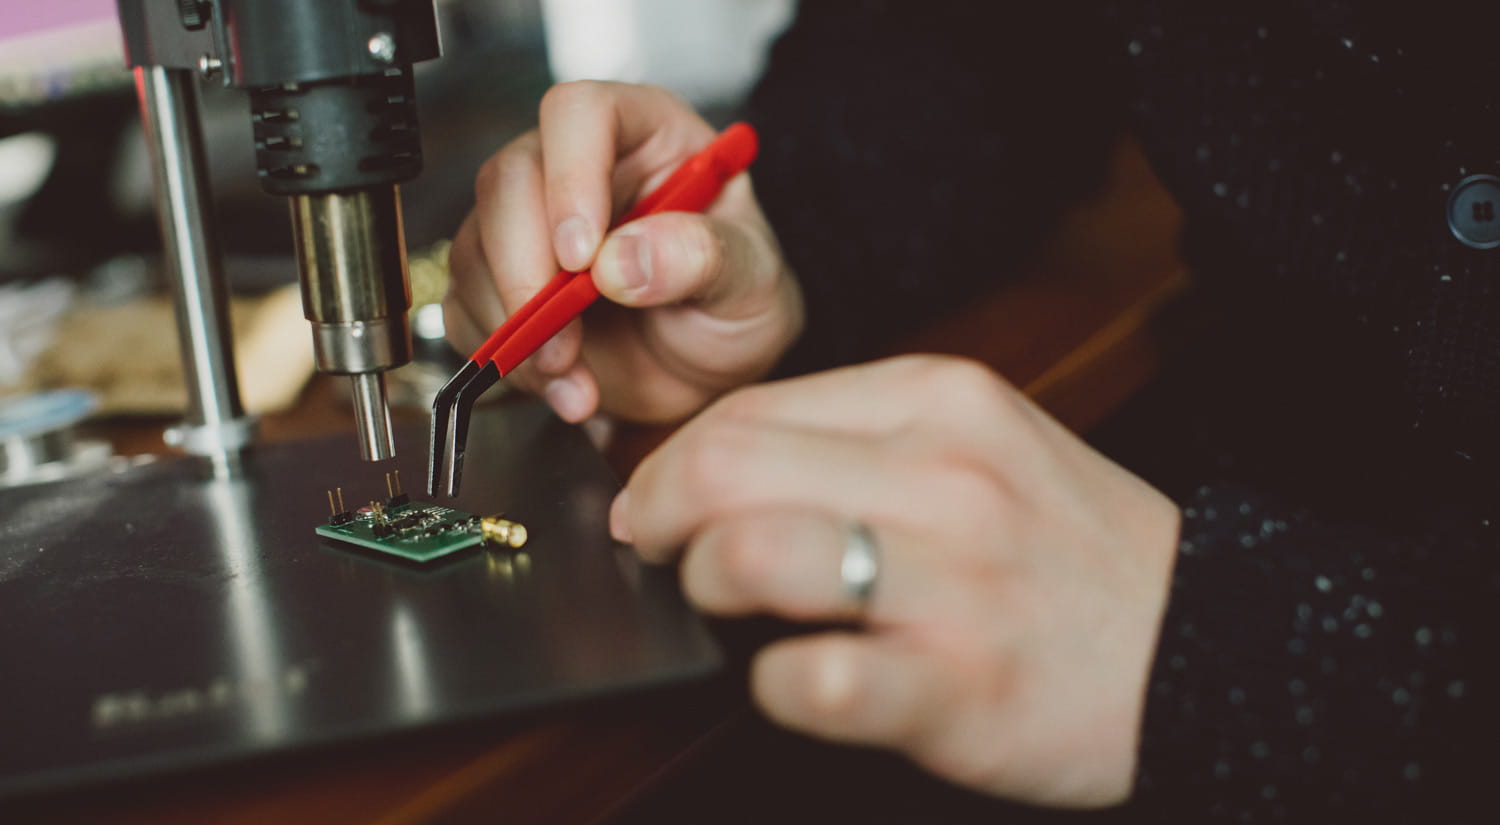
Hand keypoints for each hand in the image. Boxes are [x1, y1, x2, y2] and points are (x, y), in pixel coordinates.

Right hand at [444, 81, 803, 425]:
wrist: (712, 377)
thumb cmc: (737, 306)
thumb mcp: (751, 281)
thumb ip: (702, 258)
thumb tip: (622, 260)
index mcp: (644, 136)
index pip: (580, 113)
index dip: (570, 176)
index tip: (580, 256)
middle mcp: (576, 169)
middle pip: (508, 180)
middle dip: (523, 269)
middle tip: (562, 337)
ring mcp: (530, 227)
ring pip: (475, 248)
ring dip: (514, 326)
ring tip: (574, 376)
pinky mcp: (502, 287)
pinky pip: (466, 309)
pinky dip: (503, 358)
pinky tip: (561, 386)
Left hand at [612, 355, 1179, 807]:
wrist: (1210, 644)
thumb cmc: (1072, 551)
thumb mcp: (982, 446)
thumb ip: (858, 441)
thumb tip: (715, 468)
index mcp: (942, 399)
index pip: (747, 407)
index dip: (672, 458)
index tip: (657, 498)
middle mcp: (945, 475)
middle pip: (723, 464)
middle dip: (657, 512)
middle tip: (659, 548)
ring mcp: (953, 581)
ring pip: (745, 554)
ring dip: (703, 586)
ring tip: (729, 606)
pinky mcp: (955, 686)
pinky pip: (805, 680)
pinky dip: (771, 684)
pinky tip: (799, 679)